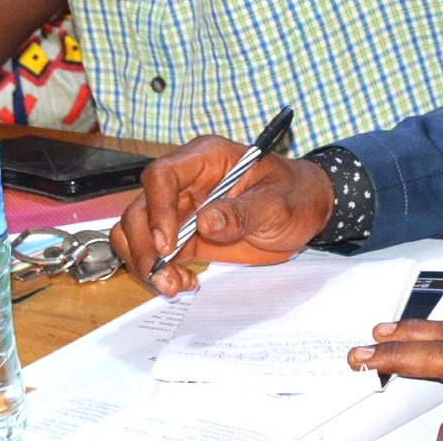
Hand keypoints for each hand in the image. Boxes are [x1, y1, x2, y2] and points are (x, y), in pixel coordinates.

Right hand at [109, 135, 336, 296]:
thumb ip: (243, 213)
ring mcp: (181, 209)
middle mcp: (186, 181)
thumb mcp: (278, 204)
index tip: (168, 243)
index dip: (157, 208)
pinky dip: (159, 271)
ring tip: (173, 285)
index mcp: (207, 158)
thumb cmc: (295, 195)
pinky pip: (154, 252)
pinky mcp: (183, 235)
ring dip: (145, 262)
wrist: (305, 211)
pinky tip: (184, 283)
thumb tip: (205, 222)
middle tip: (165, 277)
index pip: (162, 175)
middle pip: (140, 207)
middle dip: (144, 246)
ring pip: (136, 231)